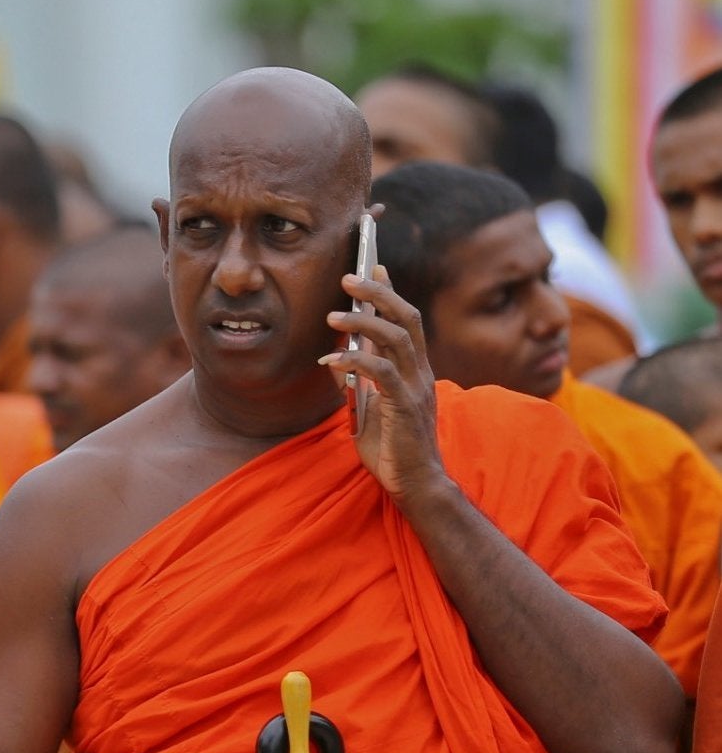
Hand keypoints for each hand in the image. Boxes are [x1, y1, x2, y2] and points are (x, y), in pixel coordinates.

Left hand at [324, 262, 449, 511]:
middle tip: (349, 277)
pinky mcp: (405, 406)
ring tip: (332, 317)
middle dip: (378, 294)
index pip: (406, 322)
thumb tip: (338, 360)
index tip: (374, 268)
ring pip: (395, 339)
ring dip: (363, 323)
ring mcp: (416, 388)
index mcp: (414, 371)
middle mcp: (420, 373)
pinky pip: (381, 373)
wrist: (414, 484)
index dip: (391, 293)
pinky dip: (355, 361)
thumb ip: (358, 385)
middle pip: (406, 319)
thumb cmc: (391, 450)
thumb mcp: (369, 411)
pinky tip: (331, 360)